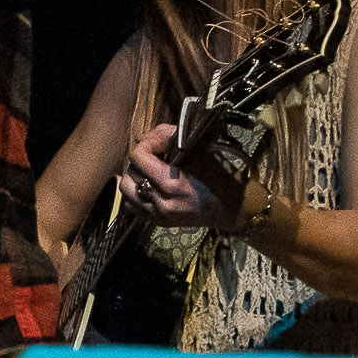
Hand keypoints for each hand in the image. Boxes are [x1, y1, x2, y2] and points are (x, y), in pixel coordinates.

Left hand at [120, 125, 248, 233]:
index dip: (147, 144)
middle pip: (130, 172)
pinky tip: (150, 183)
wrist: (231, 207)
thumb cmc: (218, 176)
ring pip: (127, 188)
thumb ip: (170, 138)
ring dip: (135, 175)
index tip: (160, 142)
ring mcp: (158, 216)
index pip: (138, 157)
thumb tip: (151, 135)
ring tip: (150, 169)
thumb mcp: (199, 151)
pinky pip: (132, 203)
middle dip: (141, 158)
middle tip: (156, 154)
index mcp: (173, 184)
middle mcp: (162, 203)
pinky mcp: (157, 222)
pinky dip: (136, 190)